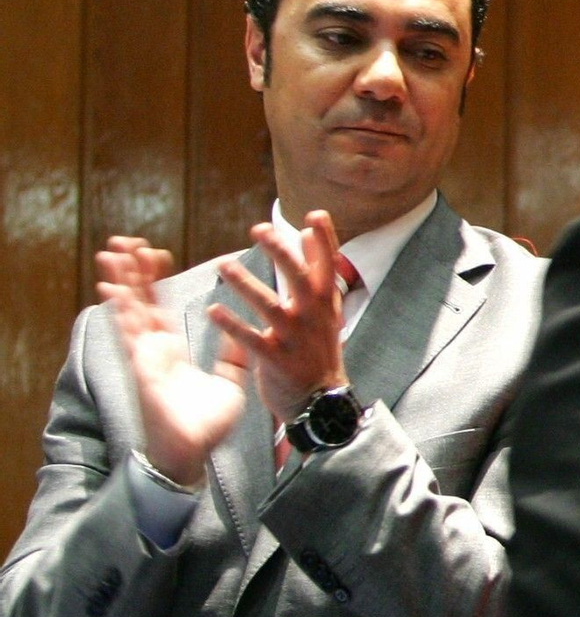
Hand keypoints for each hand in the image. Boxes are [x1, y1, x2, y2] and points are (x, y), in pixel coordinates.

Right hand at [97, 236, 246, 485]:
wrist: (194, 453)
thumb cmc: (207, 425)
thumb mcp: (229, 383)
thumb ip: (232, 357)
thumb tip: (243, 332)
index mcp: (173, 352)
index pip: (162, 308)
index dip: (156, 282)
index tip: (155, 254)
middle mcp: (154, 351)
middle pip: (141, 302)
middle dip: (134, 272)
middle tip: (127, 241)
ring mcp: (145, 358)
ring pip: (130, 311)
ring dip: (122, 281)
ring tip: (113, 252)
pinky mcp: (141, 368)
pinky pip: (128, 334)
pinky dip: (120, 311)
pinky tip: (111, 288)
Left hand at [209, 211, 349, 422]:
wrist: (321, 402)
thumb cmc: (318, 349)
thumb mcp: (326, 311)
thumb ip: (315, 272)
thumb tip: (307, 233)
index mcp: (326, 303)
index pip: (329, 265)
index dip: (324, 239)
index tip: (314, 215)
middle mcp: (313, 317)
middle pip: (298, 279)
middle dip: (280, 253)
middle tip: (259, 230)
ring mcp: (295, 338)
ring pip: (269, 306)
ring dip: (246, 284)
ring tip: (223, 266)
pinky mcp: (275, 359)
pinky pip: (250, 339)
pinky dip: (231, 325)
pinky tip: (213, 311)